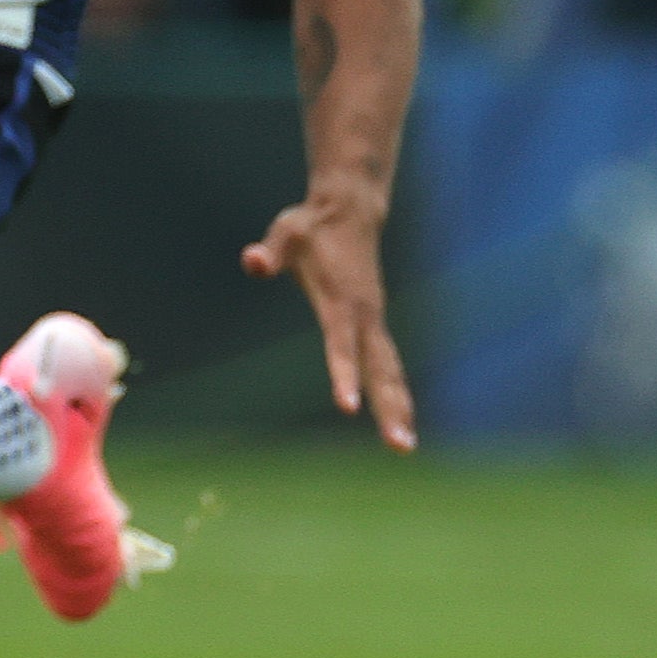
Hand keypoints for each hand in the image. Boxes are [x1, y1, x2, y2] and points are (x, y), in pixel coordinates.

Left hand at [245, 186, 416, 450]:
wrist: (351, 210)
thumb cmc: (311, 226)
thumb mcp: (285, 234)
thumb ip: (268, 253)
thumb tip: (252, 261)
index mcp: (341, 302)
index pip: (341, 345)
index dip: (344, 375)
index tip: (348, 408)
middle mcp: (364, 316)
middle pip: (379, 370)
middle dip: (389, 410)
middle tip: (400, 447)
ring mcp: (373, 322)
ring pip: (390, 372)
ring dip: (398, 409)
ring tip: (404, 447)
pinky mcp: (374, 325)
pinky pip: (388, 365)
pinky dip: (396, 393)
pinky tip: (399, 420)